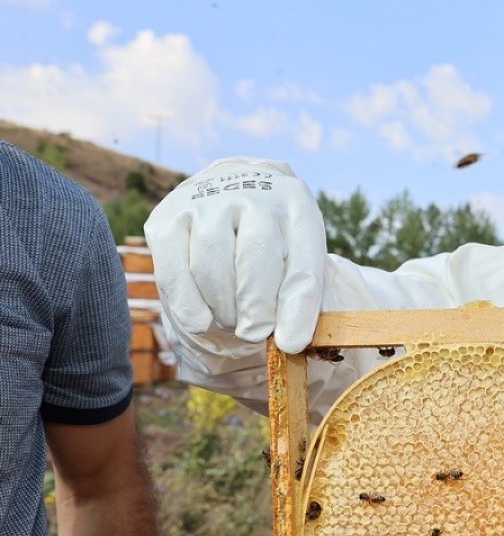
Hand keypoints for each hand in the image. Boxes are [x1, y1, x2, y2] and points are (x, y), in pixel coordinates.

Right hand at [144, 157, 326, 353]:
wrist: (232, 191)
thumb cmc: (274, 239)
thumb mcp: (299, 256)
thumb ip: (299, 296)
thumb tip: (289, 344)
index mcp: (296, 206)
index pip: (303, 261)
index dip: (297, 309)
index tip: (290, 344)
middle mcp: (253, 196)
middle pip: (256, 257)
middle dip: (256, 308)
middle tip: (256, 334)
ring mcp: (207, 201)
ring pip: (211, 264)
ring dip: (223, 307)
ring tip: (233, 322)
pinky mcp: (167, 216)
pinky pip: (173, 270)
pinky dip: (187, 305)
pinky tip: (201, 323)